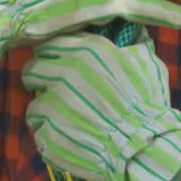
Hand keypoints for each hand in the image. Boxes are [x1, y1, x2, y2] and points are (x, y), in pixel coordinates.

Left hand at [22, 32, 180, 180]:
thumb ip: (132, 45)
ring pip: (34, 106)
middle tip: (55, 90)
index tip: (57, 63)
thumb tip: (132, 32)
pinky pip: (41, 134)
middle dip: (40, 79)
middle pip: (31, 70)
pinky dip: (53, 138)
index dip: (52, 55)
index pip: (48, 45)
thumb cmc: (149, 104)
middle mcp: (62, 76)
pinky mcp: (48, 136)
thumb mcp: (146, 64)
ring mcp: (52, 108)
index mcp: (84, 53)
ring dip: (47, 112)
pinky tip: (72, 140)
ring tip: (66, 121)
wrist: (145, 148)